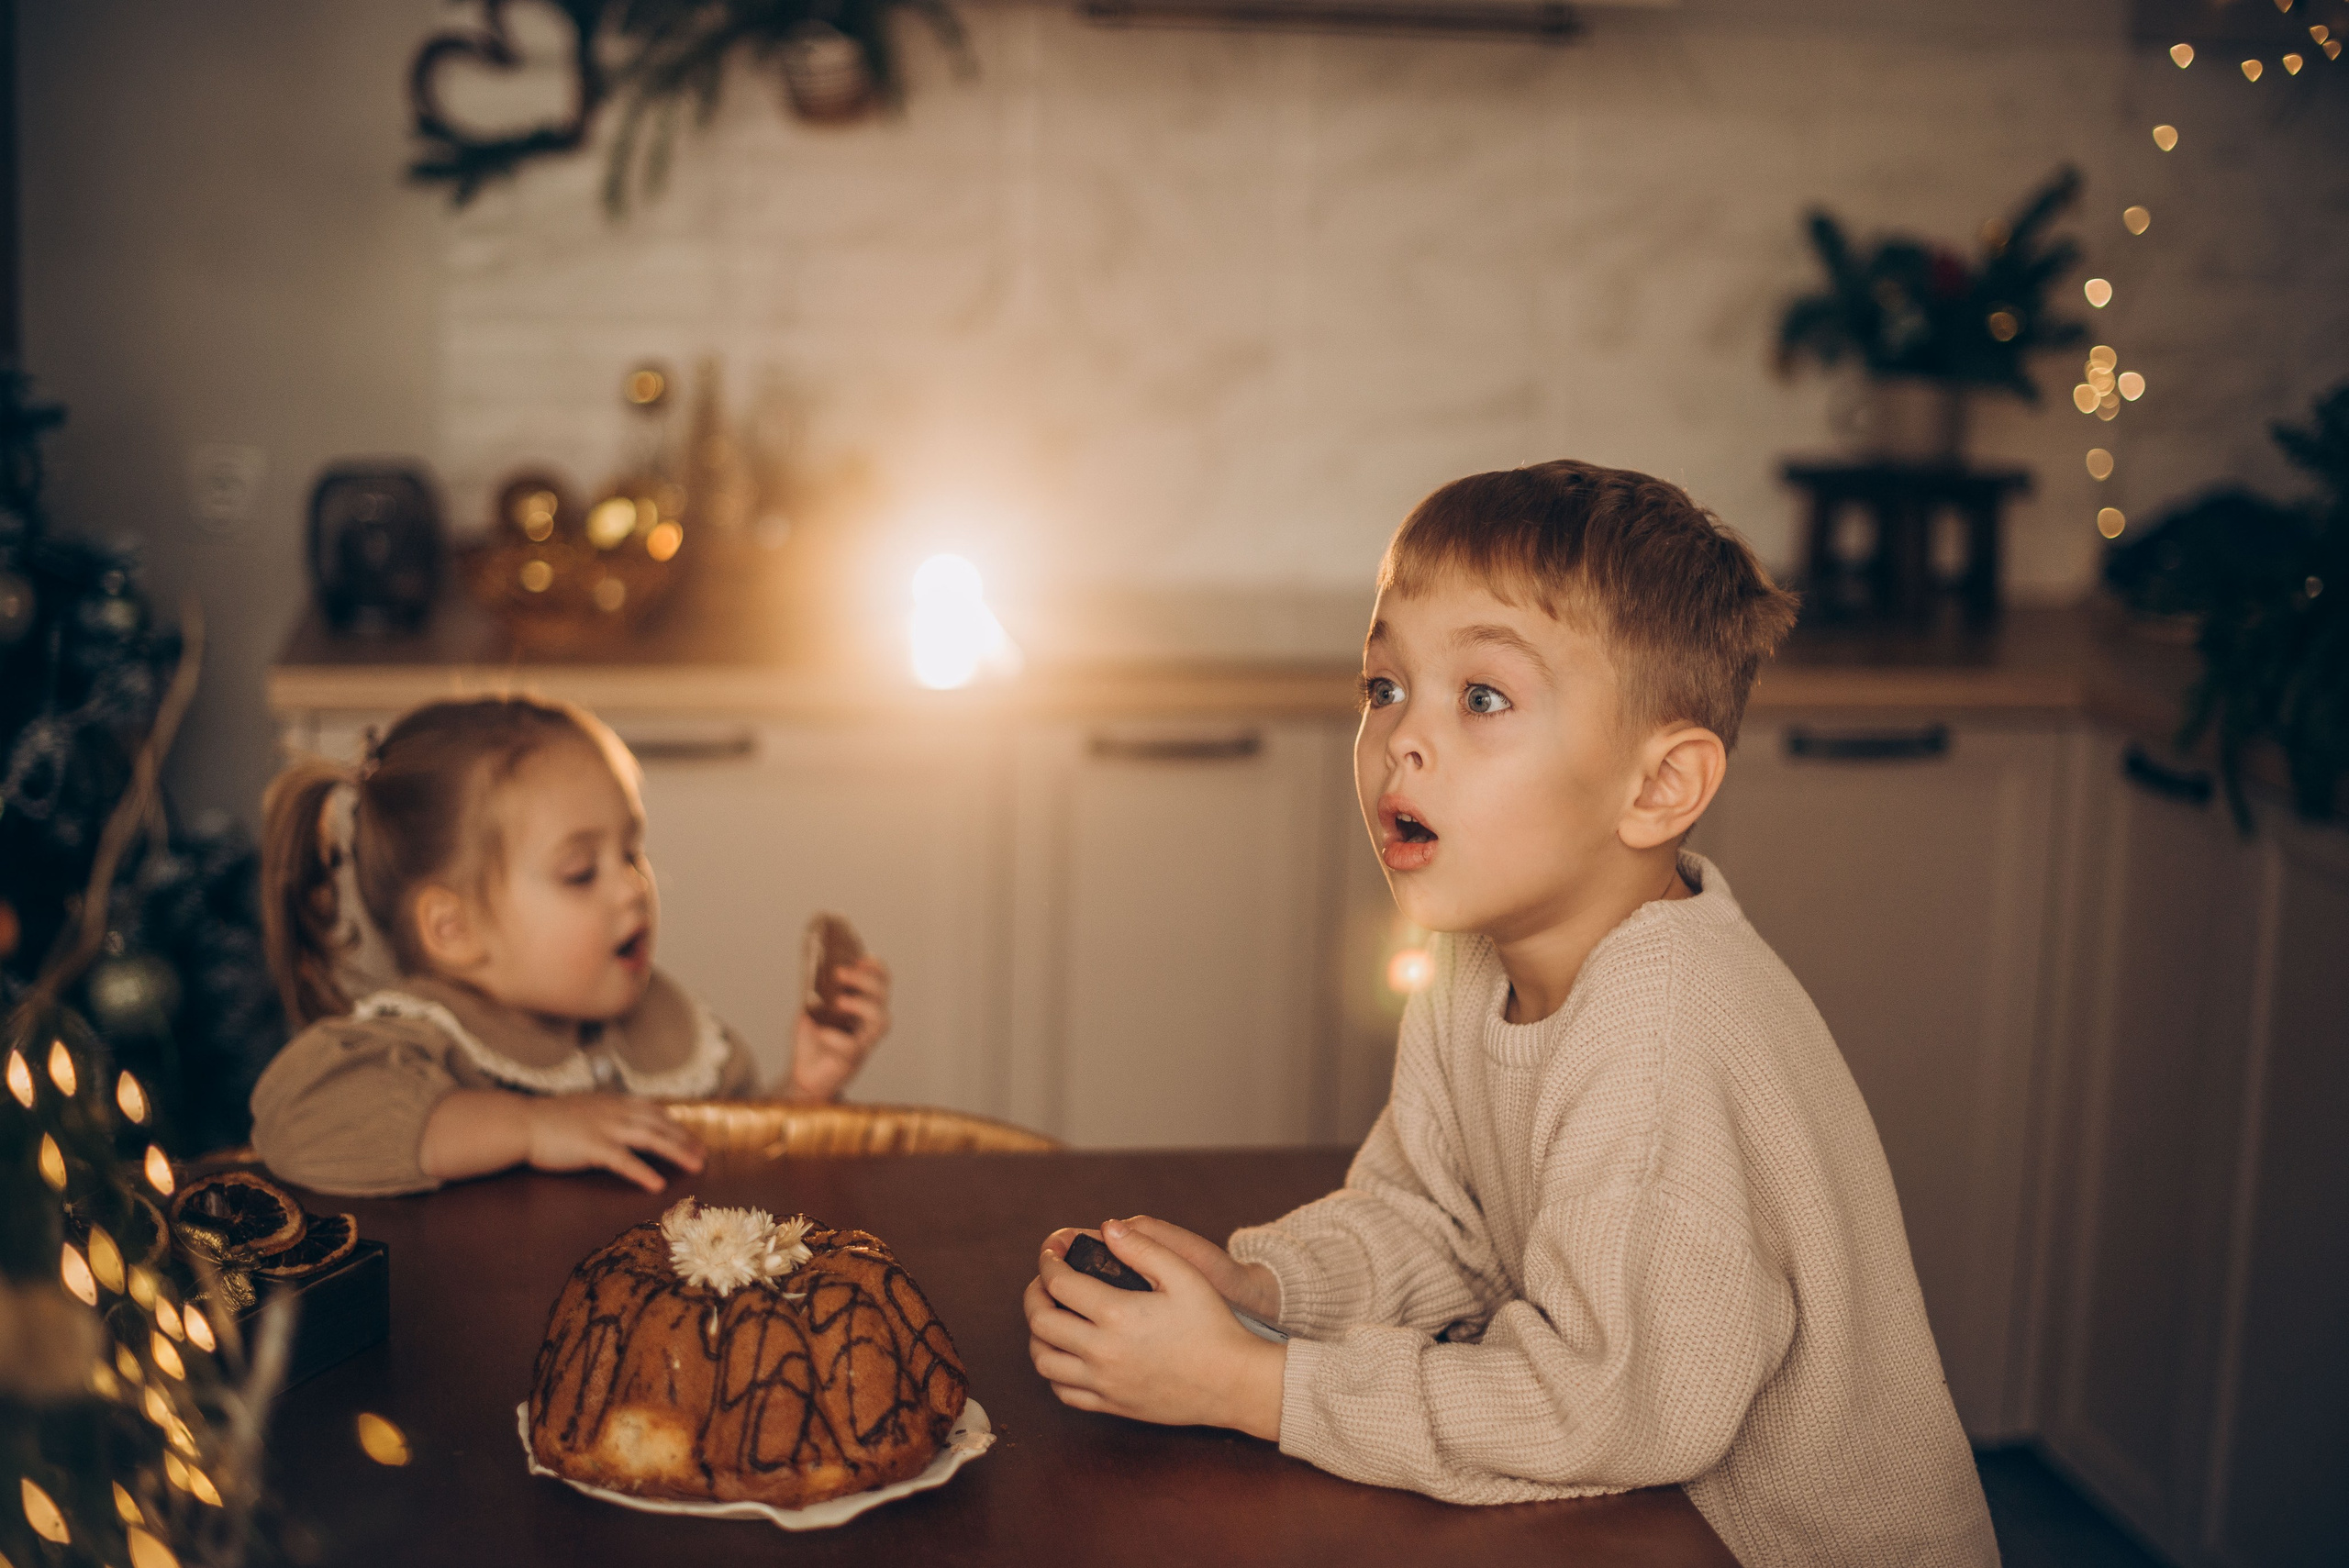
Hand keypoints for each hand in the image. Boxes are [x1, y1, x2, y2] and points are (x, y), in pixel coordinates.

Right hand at [522, 1093, 705, 1191]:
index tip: (692, 1137)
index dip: (676, 1125)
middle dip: (685, 1139)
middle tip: (705, 1155)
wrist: (520, 1122)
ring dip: (677, 1152)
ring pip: (651, 1138)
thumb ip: (605, 1114)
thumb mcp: (583, 1109)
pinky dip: (643, 1172)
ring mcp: (604, 1128)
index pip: (654, 1111)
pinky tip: (658, 1184)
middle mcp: (614, 1112)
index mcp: (613, 1103)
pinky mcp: (592, 1147)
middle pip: (660, 1124)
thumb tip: (622, 1122)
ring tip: (696, 1166)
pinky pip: (624, 1161)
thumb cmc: (547, 1121)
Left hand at [787, 954, 890, 1100]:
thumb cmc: (813, 1038)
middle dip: (864, 980)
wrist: (804, 1072)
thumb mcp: (811, 1007)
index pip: (882, 982)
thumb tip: (812, 969)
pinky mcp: (853, 1059)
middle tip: (839, 973)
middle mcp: (869, 1021)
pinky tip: (822, 1032)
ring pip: (881, 1020)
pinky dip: (836, 1037)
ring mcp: (865, 1041)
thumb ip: (816, 990)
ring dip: (861, 1005)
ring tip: (838, 1001)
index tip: (861, 959)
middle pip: (883, 995)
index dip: (876, 969)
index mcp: (863, 1005)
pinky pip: (853, 1045)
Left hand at [1024, 1217, 1284, 1438]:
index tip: (1052, 1250)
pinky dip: (1053, 1369)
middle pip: (1041, 1321)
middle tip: (1045, 1280)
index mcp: (1117, 1314)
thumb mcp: (1185, 1275)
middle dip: (1034, 1294)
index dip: (1048, 1260)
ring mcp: (1104, 1383)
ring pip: (1044, 1360)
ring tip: (1052, 1315)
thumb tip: (1106, 1228)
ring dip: (1038, 1334)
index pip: (1059, 1283)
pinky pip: (1063, 1391)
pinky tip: (1067, 1352)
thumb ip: (1143, 1247)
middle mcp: (1102, 1352)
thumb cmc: (1213, 1326)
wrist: (1233, 1383)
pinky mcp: (1112, 1405)